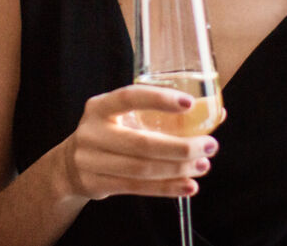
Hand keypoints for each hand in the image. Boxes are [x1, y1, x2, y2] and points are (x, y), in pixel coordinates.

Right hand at [56, 85, 218, 200]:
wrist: (70, 165)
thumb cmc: (109, 133)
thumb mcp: (122, 116)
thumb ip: (160, 113)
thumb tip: (215, 112)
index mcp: (100, 106)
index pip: (129, 97)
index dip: (159, 99)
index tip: (189, 103)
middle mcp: (92, 132)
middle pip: (142, 142)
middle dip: (180, 147)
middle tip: (209, 145)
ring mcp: (91, 161)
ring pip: (142, 169)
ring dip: (178, 169)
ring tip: (203, 165)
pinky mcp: (97, 184)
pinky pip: (138, 188)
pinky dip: (167, 188)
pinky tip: (188, 185)